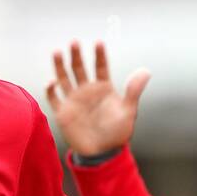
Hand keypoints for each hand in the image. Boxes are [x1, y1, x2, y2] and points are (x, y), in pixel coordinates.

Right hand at [45, 41, 149, 155]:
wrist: (103, 154)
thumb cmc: (117, 133)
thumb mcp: (128, 111)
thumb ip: (134, 91)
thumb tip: (146, 71)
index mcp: (103, 88)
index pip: (101, 66)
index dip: (99, 55)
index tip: (99, 43)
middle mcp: (87, 91)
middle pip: (80, 68)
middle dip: (77, 55)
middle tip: (75, 42)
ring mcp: (74, 100)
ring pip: (65, 78)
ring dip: (60, 66)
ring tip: (57, 52)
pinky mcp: (63, 112)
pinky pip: (54, 98)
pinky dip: (51, 89)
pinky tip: (52, 82)